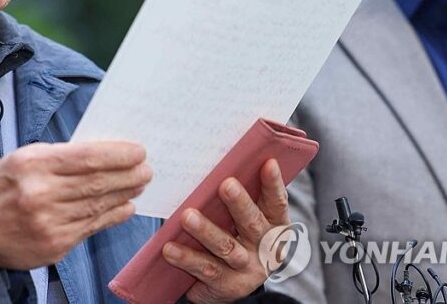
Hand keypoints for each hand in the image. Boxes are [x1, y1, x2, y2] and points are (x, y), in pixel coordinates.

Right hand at [0, 141, 151, 269]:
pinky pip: (92, 227)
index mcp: (31, 165)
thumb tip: (101, 154)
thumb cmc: (0, 188)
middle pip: (97, 182)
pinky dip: (112, 215)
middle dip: (128, 174)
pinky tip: (125, 206)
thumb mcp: (22, 159)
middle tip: (146, 168)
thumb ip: (58, 156)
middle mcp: (40, 194)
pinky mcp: (54, 246)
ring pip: (98, 205)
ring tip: (139, 184)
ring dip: (125, 193)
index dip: (117, 154)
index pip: (86, 157)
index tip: (138, 151)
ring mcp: (48, 223)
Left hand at [164, 159, 289, 303]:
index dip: (273, 184)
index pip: (277, 203)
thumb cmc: (235, 236)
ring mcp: (247, 268)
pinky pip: (206, 269)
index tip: (268, 162)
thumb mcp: (244, 219)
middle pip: (252, 224)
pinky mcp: (227, 285)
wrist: (230, 285)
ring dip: (206, 231)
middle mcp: (265, 248)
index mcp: (275, 226)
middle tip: (226, 184)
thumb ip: (242, 197)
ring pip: (227, 247)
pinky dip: (187, 258)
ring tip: (187, 217)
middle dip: (239, 204)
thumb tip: (225, 161)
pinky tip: (170, 248)